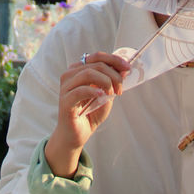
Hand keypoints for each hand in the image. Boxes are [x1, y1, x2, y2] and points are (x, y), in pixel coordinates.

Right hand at [45, 52, 129, 177]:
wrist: (76, 136)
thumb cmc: (89, 114)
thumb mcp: (105, 95)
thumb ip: (112, 83)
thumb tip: (124, 71)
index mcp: (79, 70)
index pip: (97, 57)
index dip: (114, 60)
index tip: (127, 68)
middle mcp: (70, 75)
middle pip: (95, 65)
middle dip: (113, 75)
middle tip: (120, 89)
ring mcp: (66, 87)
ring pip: (87, 73)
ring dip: (105, 82)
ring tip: (112, 93)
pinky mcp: (65, 101)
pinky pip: (80, 90)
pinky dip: (94, 91)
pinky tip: (102, 96)